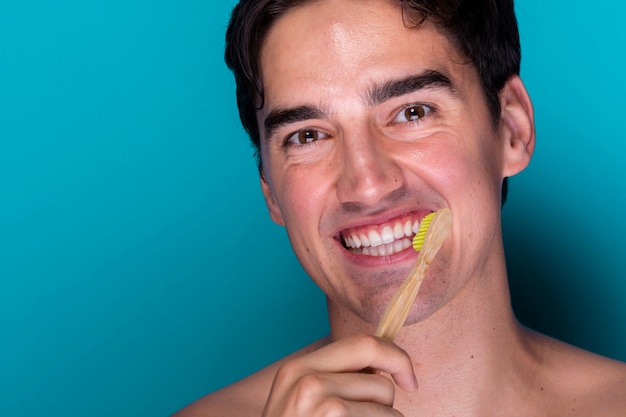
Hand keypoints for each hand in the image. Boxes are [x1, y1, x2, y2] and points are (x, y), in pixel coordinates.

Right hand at [262, 333, 417, 416]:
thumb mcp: (299, 401)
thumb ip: (331, 378)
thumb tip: (380, 367)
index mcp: (298, 368)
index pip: (363, 344)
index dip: (394, 357)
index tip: (407, 378)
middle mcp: (307, 381)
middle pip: (380, 377)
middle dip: (391, 397)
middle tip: (387, 415)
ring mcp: (321, 406)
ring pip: (386, 403)